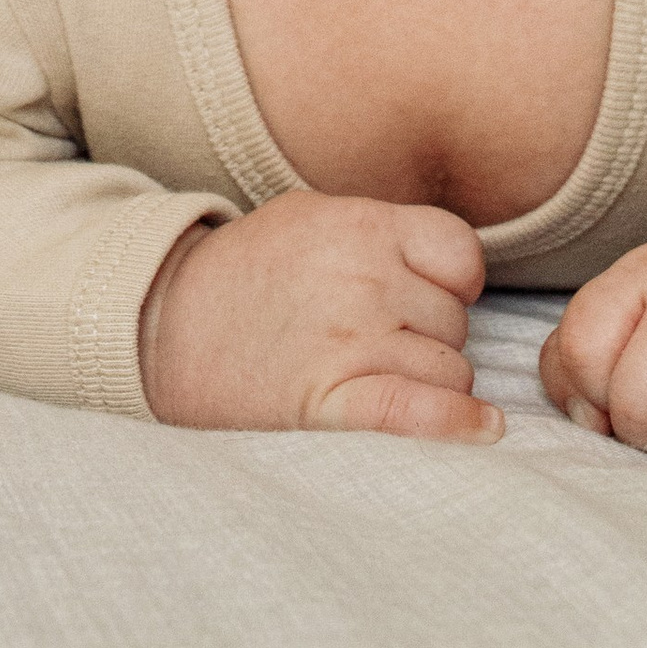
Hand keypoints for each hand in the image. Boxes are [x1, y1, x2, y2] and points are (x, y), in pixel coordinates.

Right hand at [140, 192, 501, 441]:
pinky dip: (456, 424)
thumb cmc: (246, 274)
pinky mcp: (332, 400)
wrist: (164, 328)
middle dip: (429, 337)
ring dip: (426, 382)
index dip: (452, 283)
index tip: (426, 298)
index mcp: (359, 223)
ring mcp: (350, 339)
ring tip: (367, 374)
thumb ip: (382, 232)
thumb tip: (456, 270)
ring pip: (448, 371)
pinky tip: (482, 429)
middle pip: (454, 321)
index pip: (460, 255)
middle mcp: (364, 277)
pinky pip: (418, 411)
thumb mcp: (312, 217)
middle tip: (373, 341)